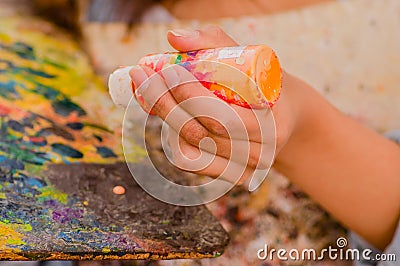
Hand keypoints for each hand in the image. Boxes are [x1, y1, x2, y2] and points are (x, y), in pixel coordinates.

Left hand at [129, 26, 297, 185]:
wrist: (286, 119)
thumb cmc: (264, 85)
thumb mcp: (250, 59)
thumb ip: (215, 43)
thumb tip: (174, 38)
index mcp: (271, 126)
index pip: (220, 116)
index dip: (188, 94)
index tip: (167, 69)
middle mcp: (259, 155)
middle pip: (199, 134)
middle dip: (165, 102)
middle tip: (144, 75)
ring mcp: (243, 171)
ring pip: (189, 150)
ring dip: (163, 117)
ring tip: (147, 89)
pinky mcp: (228, 176)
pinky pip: (190, 162)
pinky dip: (170, 138)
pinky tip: (161, 114)